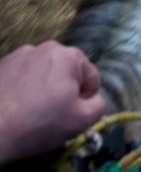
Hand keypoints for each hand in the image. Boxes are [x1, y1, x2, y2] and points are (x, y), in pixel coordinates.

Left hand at [0, 42, 107, 165]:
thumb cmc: (39, 124)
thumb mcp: (81, 121)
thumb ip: (99, 105)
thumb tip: (94, 98)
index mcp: (69, 56)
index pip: (91, 77)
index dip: (85, 99)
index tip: (70, 114)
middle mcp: (46, 47)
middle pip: (67, 72)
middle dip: (64, 90)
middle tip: (51, 113)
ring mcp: (21, 54)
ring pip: (44, 73)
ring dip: (44, 87)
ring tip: (31, 110)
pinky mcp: (2, 64)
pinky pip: (24, 75)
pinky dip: (24, 87)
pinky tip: (16, 106)